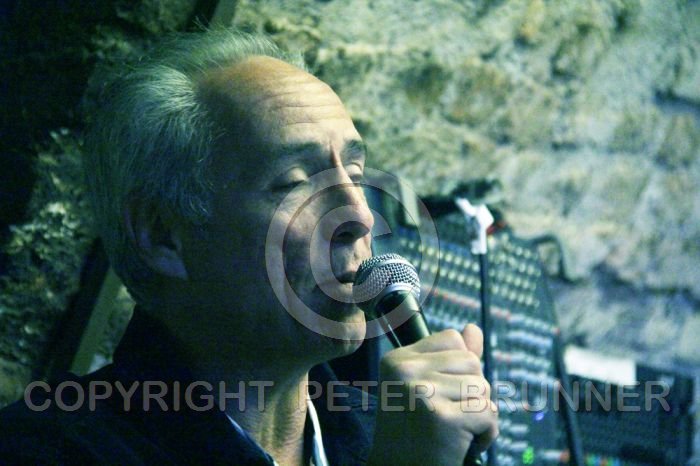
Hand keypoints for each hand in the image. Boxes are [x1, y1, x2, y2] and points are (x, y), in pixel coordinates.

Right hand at [368, 324, 497, 465]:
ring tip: (455, 431)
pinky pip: (488, 414)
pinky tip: (463, 445)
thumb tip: (474, 329)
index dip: (459, 367)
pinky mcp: (443, 419)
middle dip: (472, 392)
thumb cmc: (416, 433)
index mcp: (397, 360)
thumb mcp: (426, 389)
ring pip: (482, 387)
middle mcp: (405, 371)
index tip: (441, 393)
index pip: (452, 339)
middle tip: (448, 416)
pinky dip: (486, 434)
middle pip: (471, 362)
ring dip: (480, 414)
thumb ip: (451, 358)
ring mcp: (422, 393)